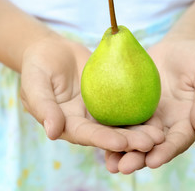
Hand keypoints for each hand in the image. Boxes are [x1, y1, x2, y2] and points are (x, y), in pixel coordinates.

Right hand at [20, 32, 163, 152]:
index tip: (122, 143)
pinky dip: (141, 111)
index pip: (86, 135)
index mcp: (67, 124)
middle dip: (131, 140)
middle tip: (152, 142)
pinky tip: (158, 115)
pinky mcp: (110, 98)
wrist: (51, 51)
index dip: (103, 140)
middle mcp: (86, 122)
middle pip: (109, 134)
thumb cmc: (38, 66)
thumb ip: (43, 106)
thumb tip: (52, 132)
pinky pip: (127, 105)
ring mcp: (99, 111)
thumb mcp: (35, 83)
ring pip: (122, 124)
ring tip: (160, 135)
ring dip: (141, 131)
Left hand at [105, 39, 194, 172]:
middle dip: (139, 158)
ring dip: (122, 152)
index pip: (178, 140)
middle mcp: (166, 124)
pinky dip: (111, 131)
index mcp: (186, 121)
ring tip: (110, 164)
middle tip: (124, 168)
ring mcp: (148, 116)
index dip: (167, 151)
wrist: (178, 47)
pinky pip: (122, 120)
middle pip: (153, 145)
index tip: (154, 162)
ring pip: (134, 137)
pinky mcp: (132, 106)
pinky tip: (98, 139)